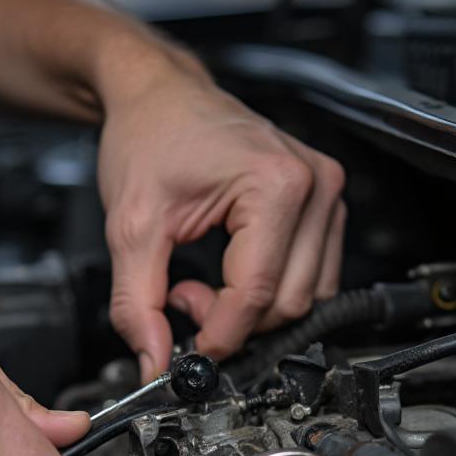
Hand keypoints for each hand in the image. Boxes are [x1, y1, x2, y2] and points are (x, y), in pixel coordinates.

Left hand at [97, 56, 344, 380]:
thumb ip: (137, 303)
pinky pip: (310, 277)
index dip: (220, 334)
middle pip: (289, 303)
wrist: (160, 96)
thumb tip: (153, 360)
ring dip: (252, 309)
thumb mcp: (130, 226)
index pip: (258, 293)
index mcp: (275, 184)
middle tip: (182, 295)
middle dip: (233, 318)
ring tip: (202, 280)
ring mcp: (325, 195)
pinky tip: (229, 269)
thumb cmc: (151, 135)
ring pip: (305, 298)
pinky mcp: (323, 205)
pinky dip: (268, 291)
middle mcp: (314, 186)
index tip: (188, 349)